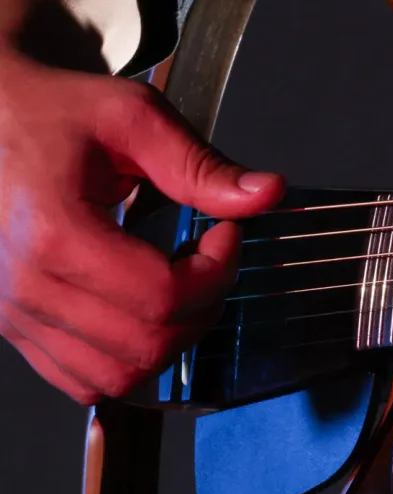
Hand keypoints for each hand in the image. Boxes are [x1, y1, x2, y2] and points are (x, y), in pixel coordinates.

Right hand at [0, 51, 284, 403]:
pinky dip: (130, 359)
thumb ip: (200, 165)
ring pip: (118, 376)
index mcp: (54, 233)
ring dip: (172, 339)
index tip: (227, 234)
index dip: (217, 273)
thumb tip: (267, 193)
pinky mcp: (13, 327)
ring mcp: (14, 314)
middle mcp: (26, 287)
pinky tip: (146, 309)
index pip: (162, 296)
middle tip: (211, 260)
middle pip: (148, 344)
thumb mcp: (131, 118)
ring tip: (181, 283)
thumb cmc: (49, 114)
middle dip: (203, 306)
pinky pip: (83, 380)